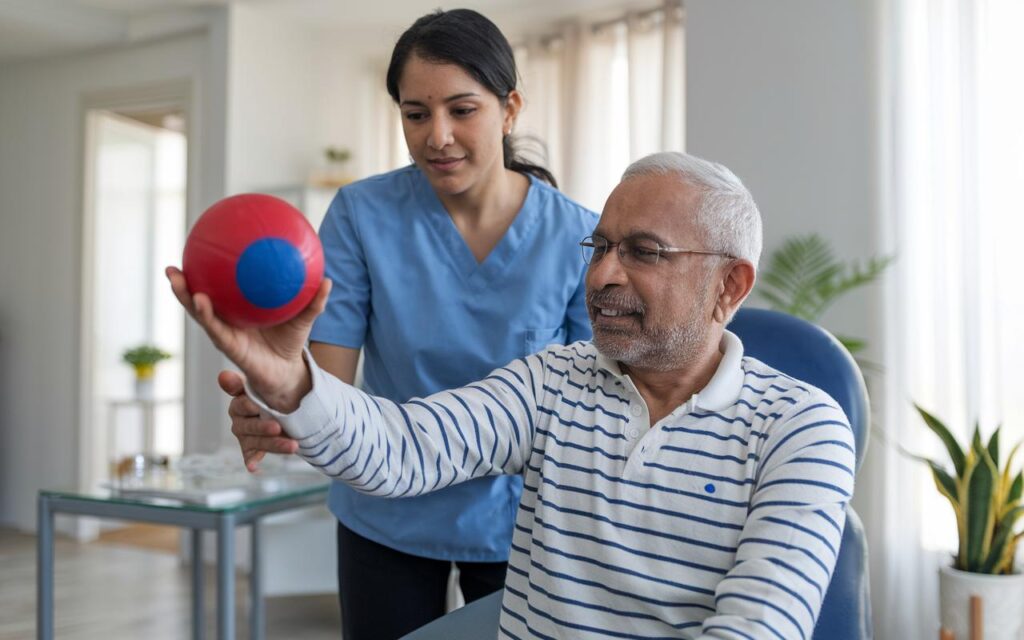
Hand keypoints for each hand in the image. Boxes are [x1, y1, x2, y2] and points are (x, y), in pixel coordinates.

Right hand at [165, 266, 330, 411]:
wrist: (290, 372)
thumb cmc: (291, 341)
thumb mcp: (304, 318)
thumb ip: (313, 301)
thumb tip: (328, 280)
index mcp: (236, 312)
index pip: (215, 290)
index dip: (202, 274)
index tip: (191, 252)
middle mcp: (225, 322)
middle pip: (198, 300)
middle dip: (183, 285)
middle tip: (171, 267)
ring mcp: (225, 334)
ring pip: (200, 314)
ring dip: (186, 297)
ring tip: (176, 279)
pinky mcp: (230, 347)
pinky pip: (216, 329)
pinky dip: (207, 314)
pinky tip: (201, 300)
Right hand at [219, 370, 298, 472]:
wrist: (290, 404)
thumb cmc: (273, 393)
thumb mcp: (263, 384)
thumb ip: (242, 382)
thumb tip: (223, 376)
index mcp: (240, 402)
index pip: (241, 405)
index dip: (248, 406)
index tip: (256, 407)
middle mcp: (240, 420)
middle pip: (249, 427)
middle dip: (263, 428)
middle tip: (278, 428)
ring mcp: (246, 436)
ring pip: (256, 442)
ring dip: (273, 444)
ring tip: (292, 446)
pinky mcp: (252, 448)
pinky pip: (250, 455)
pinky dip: (251, 460)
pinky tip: (253, 467)